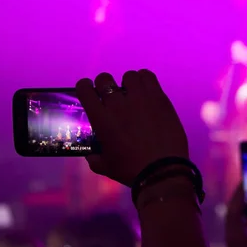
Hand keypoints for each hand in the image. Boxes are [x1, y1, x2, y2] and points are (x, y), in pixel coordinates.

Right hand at [76, 70, 188, 185]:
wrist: (162, 170)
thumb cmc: (132, 170)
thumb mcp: (106, 167)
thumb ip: (95, 159)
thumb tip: (91, 155)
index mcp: (101, 119)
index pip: (84, 89)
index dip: (85, 87)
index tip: (90, 91)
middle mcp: (118, 104)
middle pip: (104, 79)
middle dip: (105, 85)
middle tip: (112, 96)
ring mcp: (140, 99)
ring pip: (128, 76)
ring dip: (127, 83)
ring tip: (133, 93)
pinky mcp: (159, 98)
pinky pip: (148, 76)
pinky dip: (144, 79)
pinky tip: (146, 90)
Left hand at [225, 184, 246, 246]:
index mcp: (235, 230)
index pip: (235, 209)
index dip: (239, 195)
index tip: (245, 183)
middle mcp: (229, 228)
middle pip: (230, 207)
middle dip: (237, 194)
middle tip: (246, 182)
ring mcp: (228, 230)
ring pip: (230, 210)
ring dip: (236, 199)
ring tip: (246, 190)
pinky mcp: (230, 233)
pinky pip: (232, 215)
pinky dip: (237, 207)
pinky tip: (245, 205)